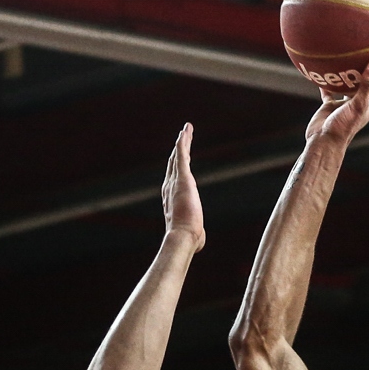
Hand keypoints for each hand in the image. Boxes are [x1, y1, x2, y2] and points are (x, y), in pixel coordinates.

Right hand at [163, 122, 204, 250]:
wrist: (183, 236)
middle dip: (178, 150)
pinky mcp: (183, 177)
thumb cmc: (188, 239)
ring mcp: (175, 181)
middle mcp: (170, 186)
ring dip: (182, 141)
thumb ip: (195, 233)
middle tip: (182, 138)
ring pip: (178, 156)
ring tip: (186, 129)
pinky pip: (181, 154)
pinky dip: (182, 142)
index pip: (174, 178)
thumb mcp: (193, 234)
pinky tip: (185, 131)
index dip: (177, 166)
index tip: (181, 157)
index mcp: (171, 198)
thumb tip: (198, 241)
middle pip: (174, 163)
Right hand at [306, 59, 368, 144]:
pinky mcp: (333, 105)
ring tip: (358, 58)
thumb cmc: (344, 126)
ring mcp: (348, 104)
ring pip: (354, 86)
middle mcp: (363, 103)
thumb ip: (366, 85)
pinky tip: (326, 70)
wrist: (324, 142)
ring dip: (356, 74)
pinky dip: (330, 82)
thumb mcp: (358, 104)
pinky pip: (332, 90)